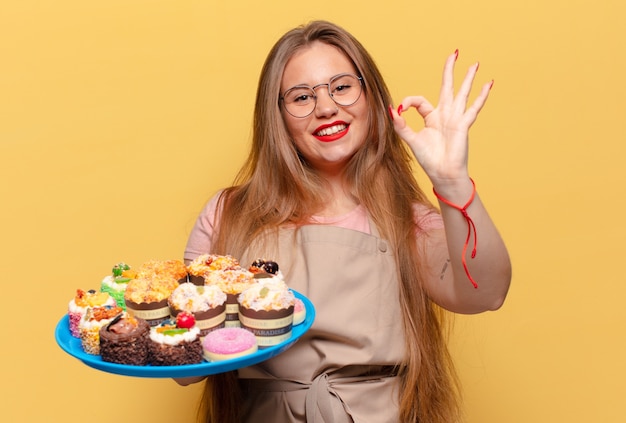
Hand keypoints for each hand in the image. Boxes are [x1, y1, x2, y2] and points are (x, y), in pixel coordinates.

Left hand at [390, 50, 492, 186]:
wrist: (443, 173)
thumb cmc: (429, 159)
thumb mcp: (411, 140)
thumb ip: (401, 125)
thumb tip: (392, 109)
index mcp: (431, 118)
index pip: (420, 102)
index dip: (409, 102)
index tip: (401, 108)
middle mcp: (445, 115)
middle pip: (447, 87)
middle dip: (450, 70)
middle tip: (454, 53)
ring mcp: (455, 119)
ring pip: (462, 93)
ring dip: (468, 78)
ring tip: (475, 64)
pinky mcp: (463, 125)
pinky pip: (473, 107)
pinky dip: (481, 96)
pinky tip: (489, 83)